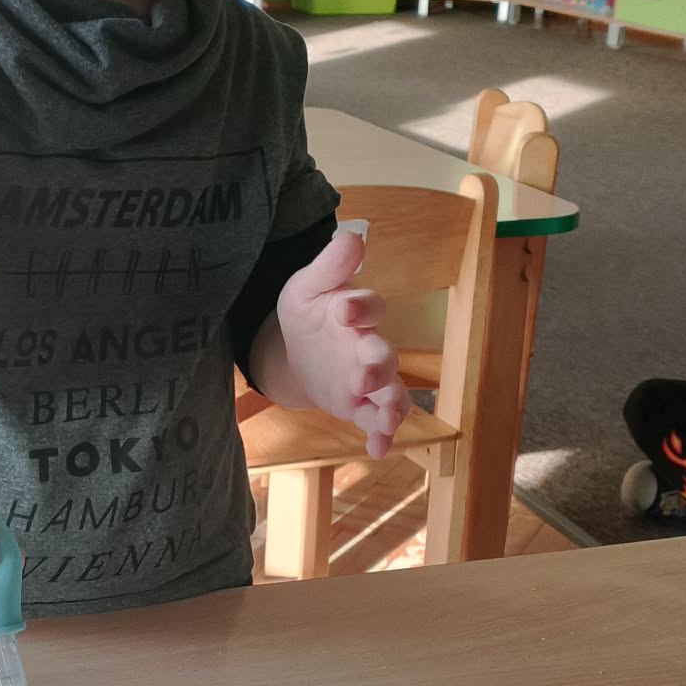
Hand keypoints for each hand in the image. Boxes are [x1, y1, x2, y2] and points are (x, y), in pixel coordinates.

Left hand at [274, 230, 409, 458]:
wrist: (295, 349)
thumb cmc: (307, 312)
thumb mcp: (307, 287)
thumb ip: (330, 266)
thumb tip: (351, 236)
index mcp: (357, 311)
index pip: (370, 306)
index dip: (361, 307)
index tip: (344, 309)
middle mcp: (370, 345)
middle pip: (385, 354)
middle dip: (377, 364)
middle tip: (363, 373)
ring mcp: (367, 378)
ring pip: (390, 391)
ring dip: (389, 404)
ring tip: (383, 418)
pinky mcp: (359, 404)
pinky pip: (376, 420)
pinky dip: (381, 435)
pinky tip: (376, 449)